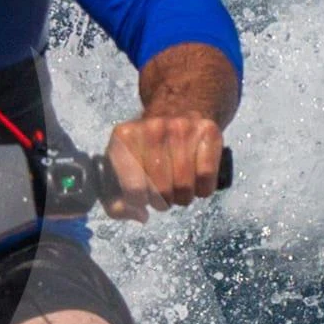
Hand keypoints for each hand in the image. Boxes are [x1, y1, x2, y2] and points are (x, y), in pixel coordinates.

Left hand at [100, 113, 225, 214]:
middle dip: (162, 201)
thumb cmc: (143, 151)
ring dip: (182, 197)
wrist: (177, 108)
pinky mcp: (208, 131)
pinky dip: (203, 188)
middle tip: (162, 193)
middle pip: (161, 191)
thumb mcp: (118, 172)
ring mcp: (182, 127)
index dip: (139, 203)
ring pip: (185, 187)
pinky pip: (206, 178)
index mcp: (124, 137)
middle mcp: (152, 128)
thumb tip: (141, 215)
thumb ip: (116, 203)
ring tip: (178, 186)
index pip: (134, 190)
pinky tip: (195, 179)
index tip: (142, 198)